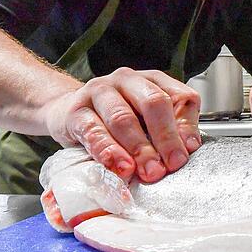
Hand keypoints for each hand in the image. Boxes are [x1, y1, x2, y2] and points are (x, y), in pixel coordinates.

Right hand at [42, 68, 200, 183]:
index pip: (181, 97)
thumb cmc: (113, 119)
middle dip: (165, 138)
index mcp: (152, 80)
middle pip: (153, 103)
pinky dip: (109, 151)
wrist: (65, 110)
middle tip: (170, 165)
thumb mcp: (146, 121)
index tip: (187, 153)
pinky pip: (93, 131)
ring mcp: (99, 91)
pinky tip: (120, 166)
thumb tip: (186, 148)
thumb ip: (169, 130)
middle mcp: (127, 80)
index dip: (186, 127)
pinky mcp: (76, 110)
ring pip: (123, 117)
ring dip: (139, 148)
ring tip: (148, 171)